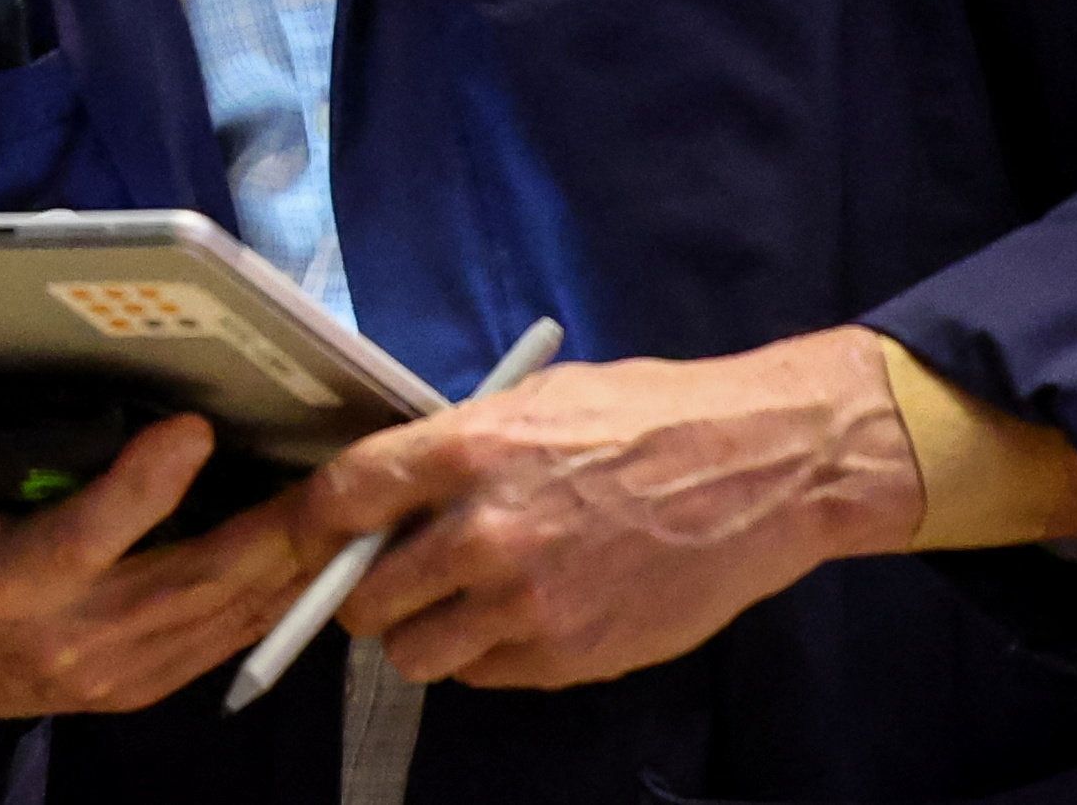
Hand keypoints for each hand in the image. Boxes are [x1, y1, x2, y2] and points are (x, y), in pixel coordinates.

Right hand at [0, 366, 324, 725]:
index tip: (192, 428)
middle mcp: (72, 635)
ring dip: (292, 568)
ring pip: (223, 619)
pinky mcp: (139, 687)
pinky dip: (275, 601)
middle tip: (335, 481)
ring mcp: (114, 671)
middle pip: (191, 584)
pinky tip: (316, 558)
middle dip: (271, 534)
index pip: (89, 535)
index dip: (145, 487)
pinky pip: (223, 644)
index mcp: (7, 578)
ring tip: (351, 511)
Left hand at [303, 328, 924, 691]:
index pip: (342, 497)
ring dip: (423, 634)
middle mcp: (484, 533)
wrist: (759, 471)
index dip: (317, 522)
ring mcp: (527, 603)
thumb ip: (460, 446)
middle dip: (368, 591)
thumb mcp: (538, 400)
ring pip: (415, 654)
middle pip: (366, 597)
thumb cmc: (650, 417)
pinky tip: (518, 617)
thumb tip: (400, 485)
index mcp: (468, 451)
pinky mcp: (569, 654)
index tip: (318, 533)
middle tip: (394, 577)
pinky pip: (484, 675)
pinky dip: (486, 655)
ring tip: (455, 605)